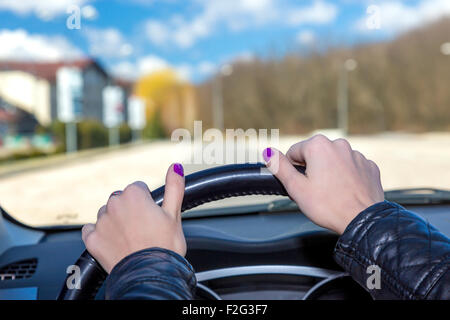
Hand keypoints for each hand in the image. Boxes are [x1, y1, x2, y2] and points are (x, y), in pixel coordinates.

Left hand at [81, 163, 185, 272]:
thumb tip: (176, 167)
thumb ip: (174, 187)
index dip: (148, 204)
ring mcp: (101, 222)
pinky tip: (114, 243)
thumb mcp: (174, 214)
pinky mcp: (92, 239)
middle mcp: (114, 204)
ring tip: (130, 238)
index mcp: (134, 194)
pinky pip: (91, 230)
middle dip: (130, 210)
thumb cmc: (165, 246)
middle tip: (143, 229)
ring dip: (115, 222)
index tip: (153, 218)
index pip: (139, 189)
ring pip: (107, 214)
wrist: (150, 275)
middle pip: (121, 200)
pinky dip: (99, 234)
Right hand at [263, 135, 383, 233]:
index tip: (300, 185)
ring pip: (333, 161)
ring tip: (330, 194)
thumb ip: (280, 167)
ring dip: (329, 173)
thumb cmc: (329, 206)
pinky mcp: (369, 166)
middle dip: (311, 170)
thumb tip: (268, 153)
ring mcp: (356, 155)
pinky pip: (351, 168)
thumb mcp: (296, 188)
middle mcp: (339, 145)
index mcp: (318, 146)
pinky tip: (344, 192)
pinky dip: (346, 177)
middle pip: (314, 155)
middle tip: (314, 192)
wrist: (363, 221)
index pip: (293, 152)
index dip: (292, 170)